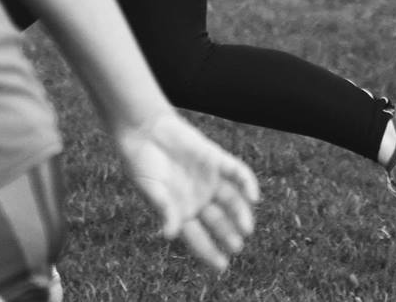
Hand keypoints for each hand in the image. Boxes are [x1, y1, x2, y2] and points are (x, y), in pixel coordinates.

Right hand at [115, 111, 258, 271]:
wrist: (144, 128)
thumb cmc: (141, 162)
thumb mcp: (151, 188)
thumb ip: (164, 209)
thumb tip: (170, 235)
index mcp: (180, 211)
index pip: (198, 237)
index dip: (209, 252)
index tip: (221, 267)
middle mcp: (198, 198)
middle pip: (218, 221)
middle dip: (227, 235)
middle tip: (236, 247)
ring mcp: (209, 179)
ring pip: (231, 201)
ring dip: (240, 214)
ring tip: (246, 228)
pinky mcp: (216, 159)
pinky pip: (237, 172)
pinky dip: (247, 183)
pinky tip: (254, 197)